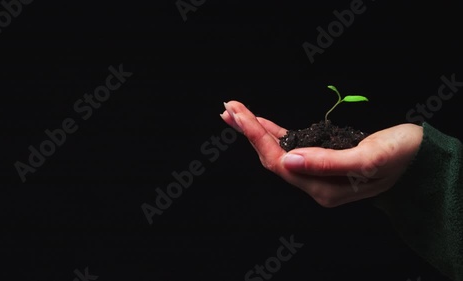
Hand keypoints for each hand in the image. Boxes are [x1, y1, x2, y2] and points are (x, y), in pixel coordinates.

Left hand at [220, 100, 422, 206]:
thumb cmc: (400, 156)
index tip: (239, 115)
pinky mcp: (321, 159)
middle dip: (249, 132)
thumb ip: (328, 162)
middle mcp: (315, 184)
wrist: (419, 158)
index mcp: (323, 188)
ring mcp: (316, 173)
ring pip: (278, 151)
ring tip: (235, 113)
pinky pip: (291, 146)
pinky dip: (273, 132)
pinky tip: (259, 123)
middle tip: (229, 109)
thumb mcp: (368, 159)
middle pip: (272, 157)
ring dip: (256, 131)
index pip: (280, 162)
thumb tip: (289, 160)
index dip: (257, 137)